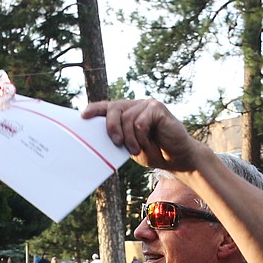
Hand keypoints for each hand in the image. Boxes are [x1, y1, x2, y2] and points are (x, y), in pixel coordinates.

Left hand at [84, 98, 200, 171]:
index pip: (108, 107)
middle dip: (111, 126)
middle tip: (116, 142)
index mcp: (128, 113)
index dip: (95, 109)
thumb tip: (104, 137)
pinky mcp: (157, 108)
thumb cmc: (155, 152)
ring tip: (138, 150)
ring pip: (127, 118)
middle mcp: (136, 105)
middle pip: (114, 109)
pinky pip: (140, 122)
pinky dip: (142, 136)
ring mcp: (147, 104)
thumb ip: (120, 137)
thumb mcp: (132, 147)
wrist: (179, 158)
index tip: (83, 116)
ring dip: (130, 139)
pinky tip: (149, 143)